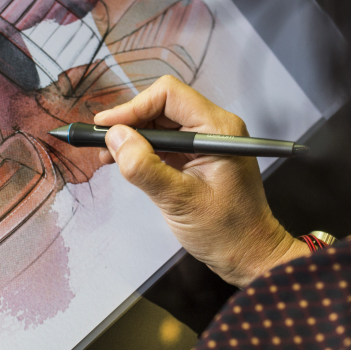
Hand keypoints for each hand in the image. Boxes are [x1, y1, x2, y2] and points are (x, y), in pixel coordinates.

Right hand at [95, 76, 311, 286]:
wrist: (249, 254)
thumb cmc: (227, 231)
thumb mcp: (179, 201)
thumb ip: (145, 168)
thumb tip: (115, 138)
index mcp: (218, 130)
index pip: (169, 95)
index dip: (133, 108)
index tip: (107, 127)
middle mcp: (214, 128)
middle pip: (162, 106)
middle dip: (129, 122)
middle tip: (101, 144)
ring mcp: (207, 141)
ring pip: (161, 123)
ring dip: (133, 136)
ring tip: (108, 156)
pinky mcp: (198, 156)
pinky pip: (166, 142)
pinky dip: (143, 149)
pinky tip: (126, 162)